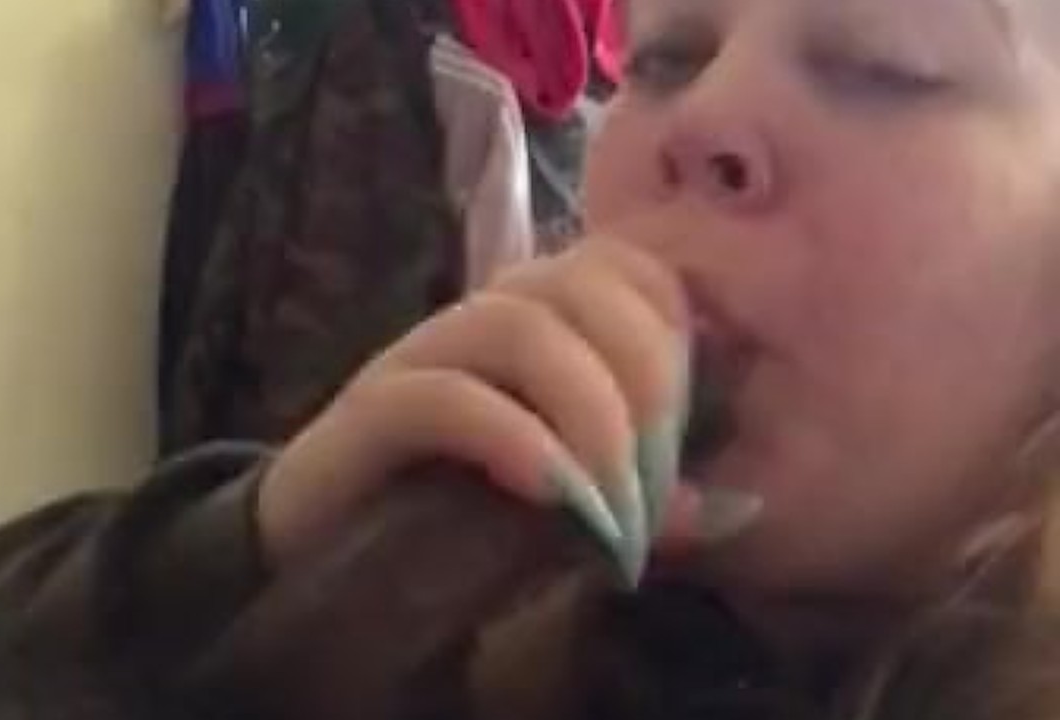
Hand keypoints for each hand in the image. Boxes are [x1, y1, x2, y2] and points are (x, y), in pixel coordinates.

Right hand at [258, 238, 760, 581]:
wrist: (330, 560)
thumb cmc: (460, 524)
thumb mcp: (575, 513)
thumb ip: (646, 500)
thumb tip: (740, 506)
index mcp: (536, 323)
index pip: (627, 267)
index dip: (676, 330)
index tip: (693, 430)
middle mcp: (480, 318)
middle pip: (584, 284)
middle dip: (647, 381)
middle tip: (658, 487)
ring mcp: (419, 357)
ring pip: (520, 327)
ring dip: (592, 417)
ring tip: (613, 508)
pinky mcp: (369, 412)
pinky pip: (445, 395)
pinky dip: (516, 441)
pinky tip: (554, 498)